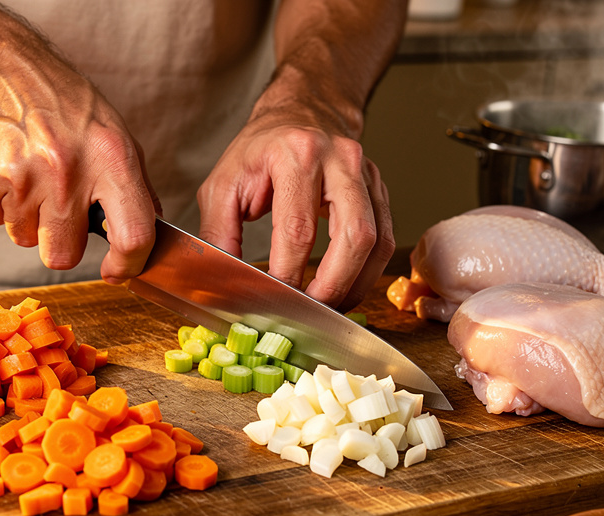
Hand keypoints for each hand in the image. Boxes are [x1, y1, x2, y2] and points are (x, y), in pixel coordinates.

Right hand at [0, 43, 159, 282]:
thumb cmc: (60, 101)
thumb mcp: (112, 132)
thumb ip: (133, 186)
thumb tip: (149, 235)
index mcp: (110, 158)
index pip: (133, 235)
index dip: (128, 264)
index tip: (117, 269)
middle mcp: (66, 170)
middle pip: (63, 256)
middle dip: (61, 241)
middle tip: (58, 208)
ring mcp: (19, 177)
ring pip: (24, 239)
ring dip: (27, 218)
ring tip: (29, 174)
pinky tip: (5, 166)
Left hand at [196, 105, 394, 311]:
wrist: (300, 114)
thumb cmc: (259, 153)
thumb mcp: (223, 185)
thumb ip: (218, 234)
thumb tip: (222, 281)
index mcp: (296, 154)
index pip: (299, 228)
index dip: (288, 273)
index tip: (273, 300)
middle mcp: (340, 160)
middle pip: (353, 236)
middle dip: (331, 286)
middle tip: (307, 312)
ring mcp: (366, 174)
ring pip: (376, 242)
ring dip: (353, 285)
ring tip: (326, 308)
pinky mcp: (379, 191)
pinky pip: (384, 240)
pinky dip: (366, 273)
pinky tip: (343, 289)